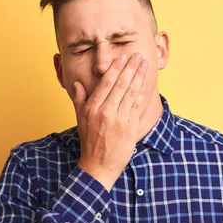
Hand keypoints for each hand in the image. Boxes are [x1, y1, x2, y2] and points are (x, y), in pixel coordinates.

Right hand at [72, 53, 148, 191]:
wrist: (98, 166)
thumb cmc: (89, 143)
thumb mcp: (80, 120)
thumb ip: (79, 100)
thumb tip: (77, 83)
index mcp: (92, 108)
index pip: (106, 83)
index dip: (116, 69)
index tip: (123, 58)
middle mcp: (105, 112)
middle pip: (120, 85)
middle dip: (130, 68)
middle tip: (138, 56)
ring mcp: (118, 120)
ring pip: (130, 93)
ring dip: (139, 77)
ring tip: (145, 65)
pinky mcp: (129, 128)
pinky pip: (137, 107)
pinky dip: (142, 94)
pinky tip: (146, 84)